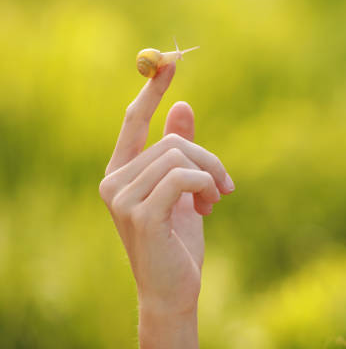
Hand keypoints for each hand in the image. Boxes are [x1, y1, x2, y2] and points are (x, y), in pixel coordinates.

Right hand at [98, 64, 233, 347]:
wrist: (174, 288)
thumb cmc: (177, 240)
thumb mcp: (183, 190)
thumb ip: (180, 150)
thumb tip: (183, 105)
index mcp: (121, 172)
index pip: (133, 121)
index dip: (153, 92)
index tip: (169, 64)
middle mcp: (114, 181)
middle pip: (172, 142)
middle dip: (209, 160)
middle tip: (224, 187)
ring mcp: (122, 198)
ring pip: (180, 156)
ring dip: (211, 175)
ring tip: (215, 201)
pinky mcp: (140, 214)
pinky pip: (183, 176)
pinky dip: (206, 185)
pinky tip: (210, 207)